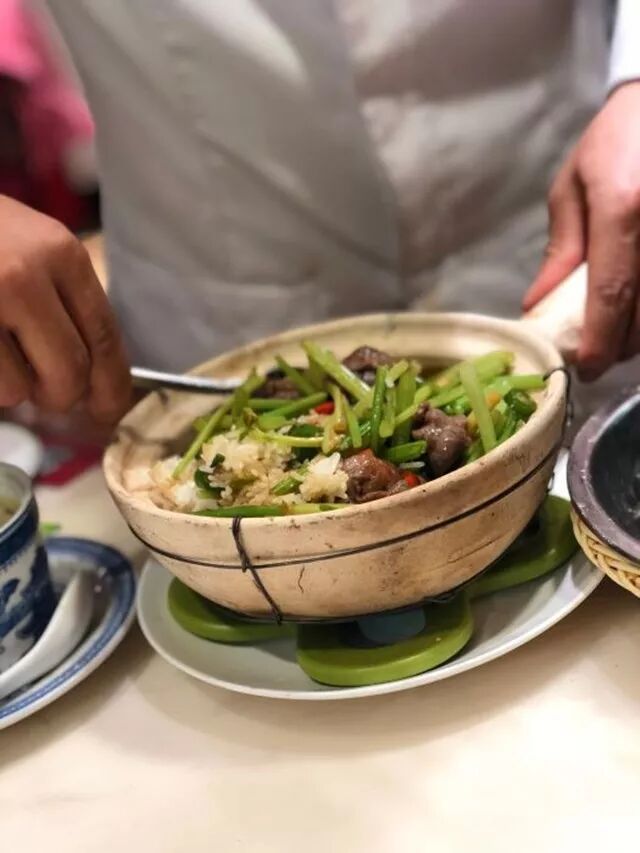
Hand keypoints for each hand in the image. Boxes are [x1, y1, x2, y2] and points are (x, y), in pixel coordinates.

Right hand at [0, 196, 130, 420]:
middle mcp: (26, 275)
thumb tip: (91, 370)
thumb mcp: (28, 245)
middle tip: (45, 394)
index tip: (109, 407)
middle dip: (60, 397)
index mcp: (59, 253)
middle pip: (70, 372)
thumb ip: (61, 297)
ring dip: (8, 388)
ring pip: (18, 389)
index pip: (104, 333)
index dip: (111, 382)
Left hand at [524, 81, 639, 379]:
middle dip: (621, 345)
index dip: (600, 339)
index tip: (586, 369)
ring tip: (616, 337)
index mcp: (624, 207)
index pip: (612, 291)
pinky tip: (635, 313)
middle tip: (597, 356)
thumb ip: (561, 250)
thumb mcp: (574, 188)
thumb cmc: (615, 140)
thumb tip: (537, 304)